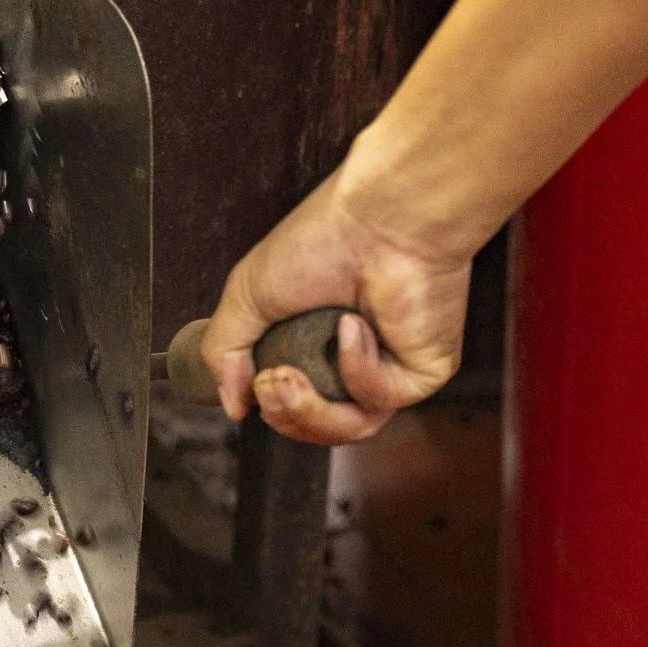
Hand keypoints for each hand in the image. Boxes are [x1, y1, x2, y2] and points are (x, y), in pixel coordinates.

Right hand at [200, 160, 472, 444]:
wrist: (380, 219)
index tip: (256, 383)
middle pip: (317, 427)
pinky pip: (379, 398)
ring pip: (350, 427)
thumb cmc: (324, 240)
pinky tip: (352, 326)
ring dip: (311, 411)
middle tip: (270, 381)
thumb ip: (226, 351)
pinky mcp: (421, 373)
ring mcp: (391, 370)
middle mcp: (355, 362)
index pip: (293, 406)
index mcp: (318, 346)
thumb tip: (232, 407)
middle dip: (286, 414)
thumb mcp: (249, 296)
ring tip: (291, 377)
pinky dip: (357, 368)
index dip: (271, 407)